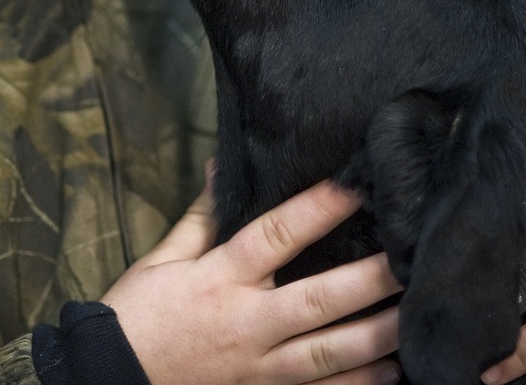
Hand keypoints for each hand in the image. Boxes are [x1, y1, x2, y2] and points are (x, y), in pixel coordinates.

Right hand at [102, 174, 402, 383]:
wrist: (108, 381)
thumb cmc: (137, 317)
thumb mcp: (163, 259)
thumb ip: (203, 215)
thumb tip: (223, 164)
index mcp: (221, 278)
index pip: (277, 235)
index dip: (319, 208)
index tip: (356, 183)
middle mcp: (247, 323)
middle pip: (320, 300)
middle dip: (370, 280)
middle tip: (412, 257)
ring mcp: (259, 369)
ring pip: (330, 354)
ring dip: (378, 336)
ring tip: (417, 315)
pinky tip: (393, 370)